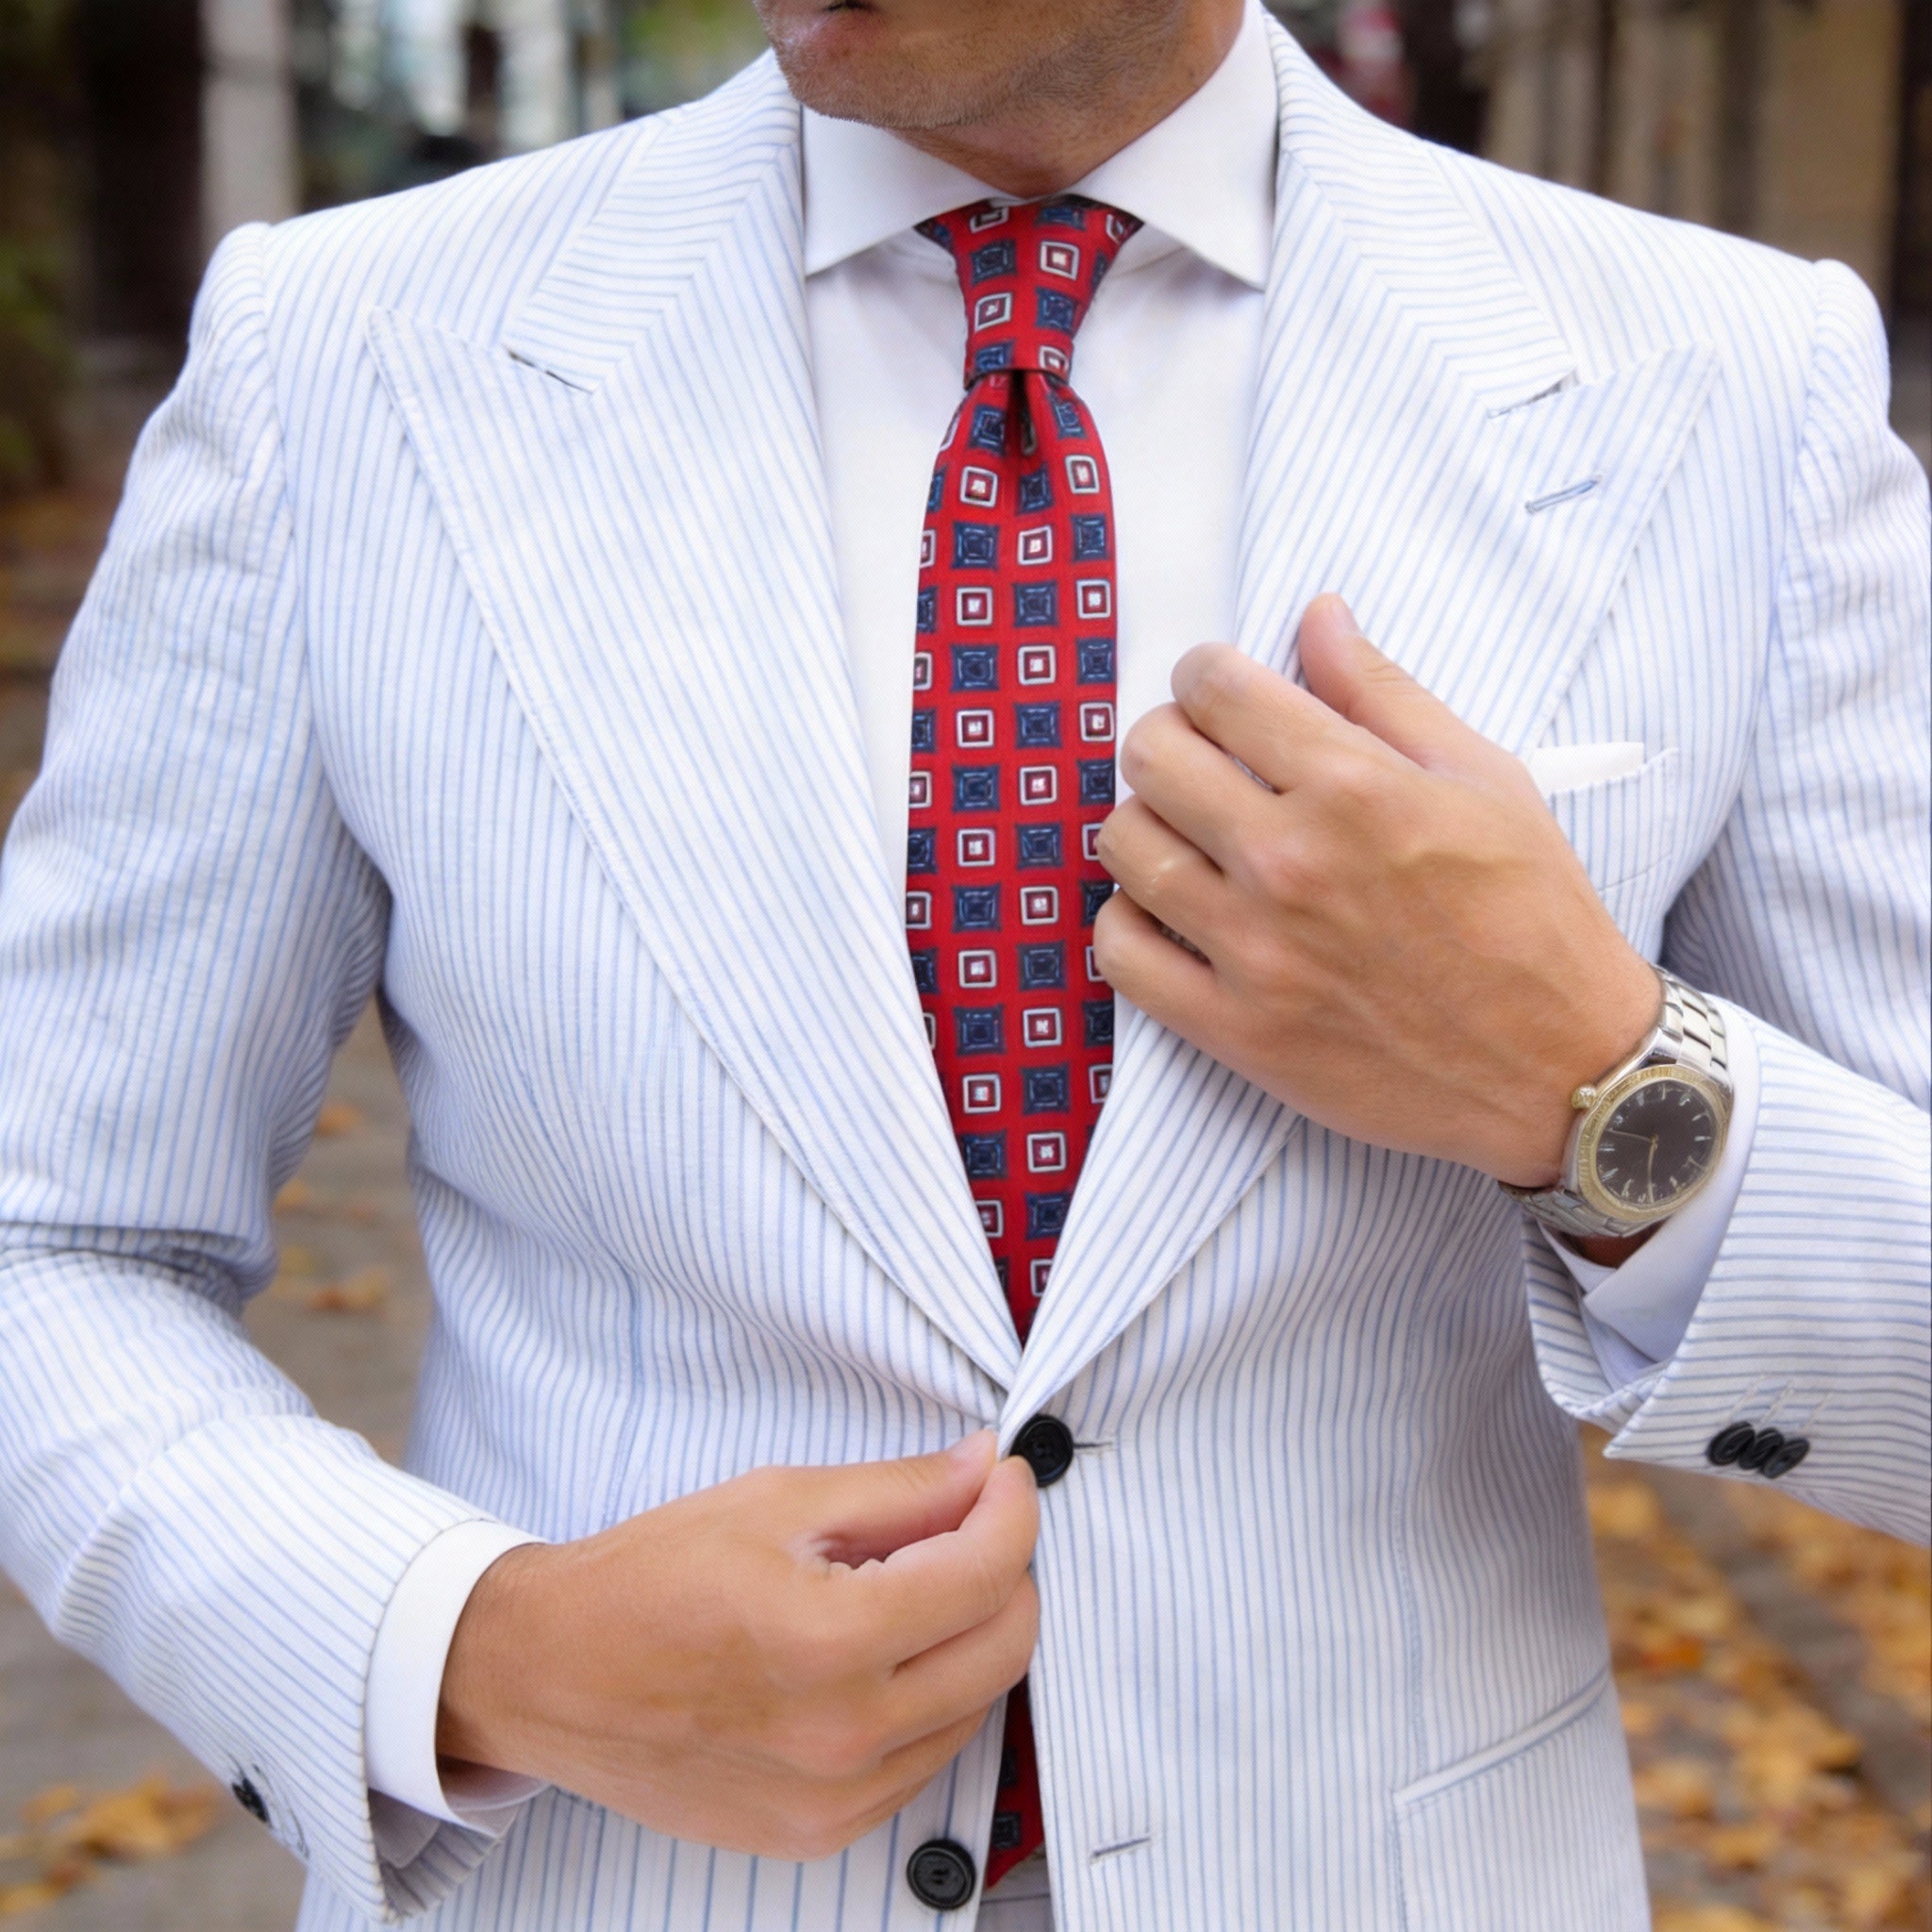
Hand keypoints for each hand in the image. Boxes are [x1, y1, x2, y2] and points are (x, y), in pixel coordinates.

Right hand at [437, 1432, 1038, 1859]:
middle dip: (1007, 1569)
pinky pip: (924, 1761)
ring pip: (976, 1708)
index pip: (985, 1573)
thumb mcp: (774, 1501)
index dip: (1013, 1509)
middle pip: (1004, 1648)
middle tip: (974, 1521)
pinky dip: (932, 1698)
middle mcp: (843, 1735)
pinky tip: (886, 1653)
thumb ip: (897, 1490)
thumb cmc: (646, 1580)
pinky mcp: (820, 1832)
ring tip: (918, 1583)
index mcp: (827, 1640)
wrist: (551, 1675)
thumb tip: (984, 1468)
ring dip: (973, 1636)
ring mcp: (835, 1799)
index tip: (1004, 1477)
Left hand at [1092, 595, 1658, 1189]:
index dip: (1206, 676)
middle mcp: (1290, 862)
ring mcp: (1254, 950)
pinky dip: (1129, 923)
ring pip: (1124, 846)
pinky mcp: (1235, 1029)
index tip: (1221, 694)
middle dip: (1169, 740)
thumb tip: (1318, 615)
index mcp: (1353, 787)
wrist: (1561, 1068)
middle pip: (1151, 756)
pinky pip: (1121, 953)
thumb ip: (1384, 693)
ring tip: (1190, 838)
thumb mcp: (1484, 779)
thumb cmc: (1533, 918)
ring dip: (1146, 826)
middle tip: (1203, 763)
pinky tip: (1171, 912)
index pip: (1214, 689)